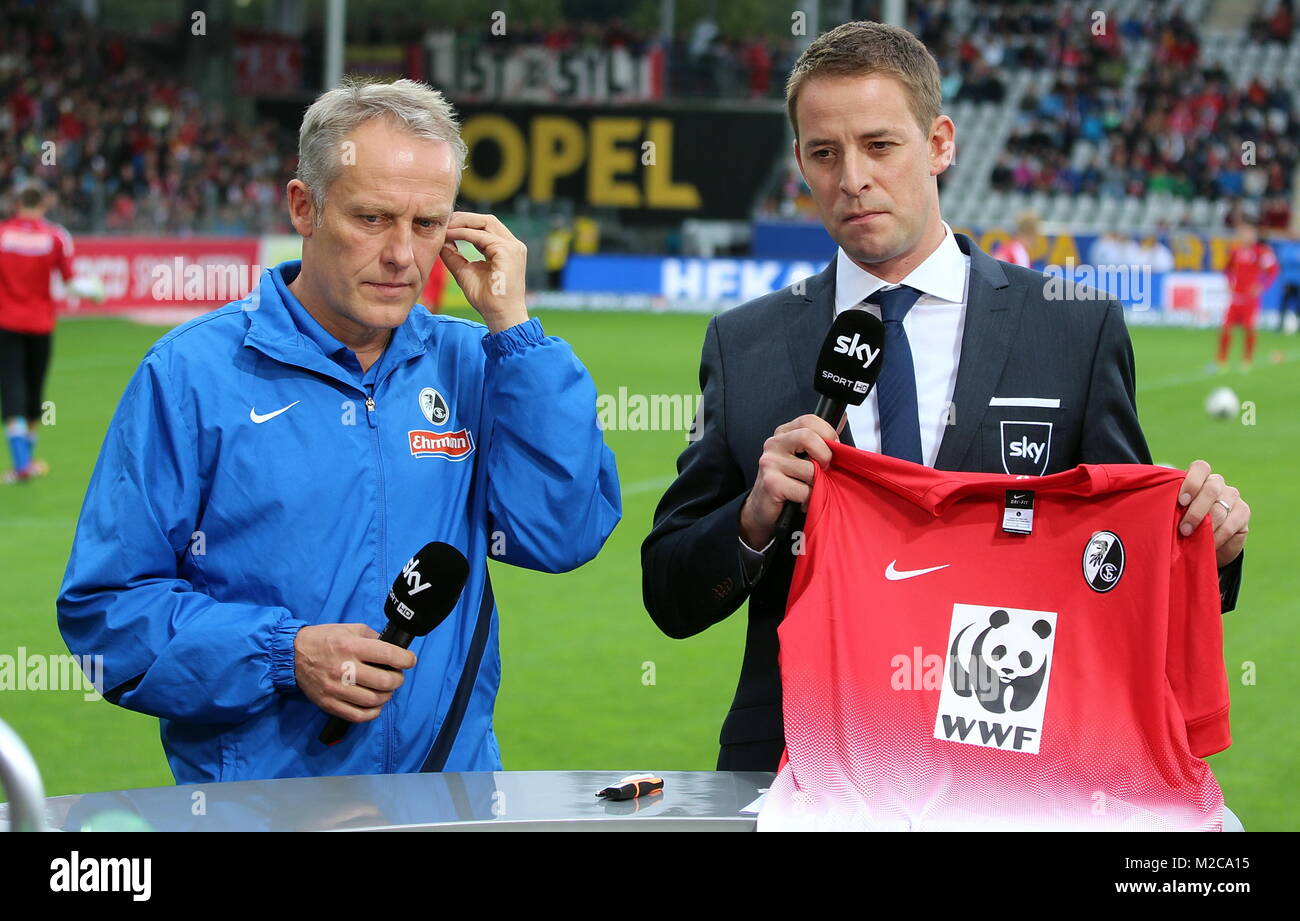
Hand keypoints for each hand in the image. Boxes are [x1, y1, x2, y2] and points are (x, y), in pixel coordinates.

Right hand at [293, 623, 415, 723]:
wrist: (292, 654)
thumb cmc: (323, 639)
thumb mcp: (349, 629)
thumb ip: (372, 637)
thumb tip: (393, 649)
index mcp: (350, 646)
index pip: (388, 655)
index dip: (406, 659)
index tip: (410, 661)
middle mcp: (344, 668)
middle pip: (384, 681)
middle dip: (398, 680)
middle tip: (397, 676)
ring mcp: (335, 689)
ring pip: (373, 700)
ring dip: (386, 696)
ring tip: (385, 689)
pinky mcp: (329, 703)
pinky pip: (357, 716)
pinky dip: (372, 713)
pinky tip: (375, 705)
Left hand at [440, 211, 528, 333]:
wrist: (501, 316)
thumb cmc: (487, 300)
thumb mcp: (465, 272)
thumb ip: (455, 256)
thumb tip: (441, 241)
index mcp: (506, 249)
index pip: (486, 227)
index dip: (465, 223)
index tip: (446, 226)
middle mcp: (513, 245)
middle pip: (487, 220)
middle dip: (464, 218)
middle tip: (443, 222)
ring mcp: (513, 247)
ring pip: (486, 222)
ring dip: (463, 222)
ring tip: (445, 227)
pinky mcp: (508, 251)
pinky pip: (482, 236)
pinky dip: (464, 234)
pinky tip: (450, 235)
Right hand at [739, 414, 842, 548]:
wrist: (762, 510)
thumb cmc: (789, 483)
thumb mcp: (804, 457)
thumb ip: (821, 438)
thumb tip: (843, 416)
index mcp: (784, 433)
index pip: (809, 420)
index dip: (828, 434)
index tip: (833, 451)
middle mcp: (774, 443)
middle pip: (808, 437)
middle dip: (825, 456)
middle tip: (825, 470)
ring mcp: (770, 462)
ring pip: (810, 469)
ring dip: (817, 484)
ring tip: (809, 490)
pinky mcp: (771, 483)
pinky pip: (804, 491)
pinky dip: (809, 500)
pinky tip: (802, 502)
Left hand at [1177, 459, 1249, 567]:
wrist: (1205, 540)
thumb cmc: (1183, 521)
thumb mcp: (1175, 512)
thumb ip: (1172, 506)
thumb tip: (1159, 512)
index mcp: (1199, 477)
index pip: (1200, 468)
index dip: (1191, 483)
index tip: (1181, 501)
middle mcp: (1217, 483)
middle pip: (1211, 490)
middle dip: (1196, 512)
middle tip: (1184, 530)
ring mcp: (1232, 496)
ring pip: (1221, 509)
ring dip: (1206, 527)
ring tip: (1194, 540)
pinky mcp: (1243, 512)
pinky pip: (1231, 524)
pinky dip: (1218, 537)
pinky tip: (1210, 545)